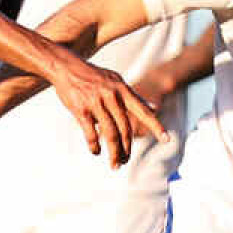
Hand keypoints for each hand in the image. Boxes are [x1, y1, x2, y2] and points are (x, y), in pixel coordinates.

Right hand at [45, 52, 168, 167]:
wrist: (66, 67)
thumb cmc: (93, 76)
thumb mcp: (116, 81)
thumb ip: (134, 96)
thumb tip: (154, 107)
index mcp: (123, 90)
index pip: (143, 111)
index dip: (156, 126)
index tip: (167, 139)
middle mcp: (112, 96)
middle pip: (125, 129)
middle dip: (127, 149)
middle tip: (125, 161)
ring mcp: (97, 103)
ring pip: (110, 135)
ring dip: (114, 153)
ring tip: (115, 164)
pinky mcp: (81, 110)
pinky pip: (91, 134)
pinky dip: (95, 146)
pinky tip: (96, 151)